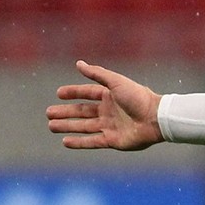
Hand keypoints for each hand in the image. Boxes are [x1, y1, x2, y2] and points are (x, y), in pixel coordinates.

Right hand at [46, 60, 163, 150]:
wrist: (155, 119)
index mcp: (110, 96)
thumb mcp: (116, 82)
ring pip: (84, 126)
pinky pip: (92, 141)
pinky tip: (65, 142)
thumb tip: (78, 63)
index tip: (58, 94)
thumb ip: (97, 74)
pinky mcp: (113, 141)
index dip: (73, 93)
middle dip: (65, 112)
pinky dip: (79, 142)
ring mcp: (110, 126)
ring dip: (68, 126)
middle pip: (82, 112)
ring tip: (51, 126)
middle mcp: (109, 111)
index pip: (87, 93)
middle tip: (48, 113)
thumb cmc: (138, 98)